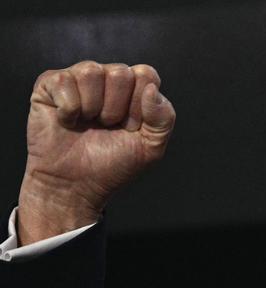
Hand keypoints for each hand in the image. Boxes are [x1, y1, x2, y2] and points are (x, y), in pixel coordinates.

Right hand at [17, 61, 175, 244]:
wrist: (75, 185)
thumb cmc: (113, 165)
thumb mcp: (151, 148)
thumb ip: (163, 118)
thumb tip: (151, 89)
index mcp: (134, 90)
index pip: (146, 74)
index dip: (140, 105)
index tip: (131, 128)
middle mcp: (107, 79)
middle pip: (121, 72)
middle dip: (116, 108)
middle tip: (106, 127)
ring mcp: (78, 79)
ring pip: (91, 72)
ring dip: (92, 108)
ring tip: (87, 124)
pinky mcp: (50, 84)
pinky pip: (64, 81)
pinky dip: (69, 109)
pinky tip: (67, 122)